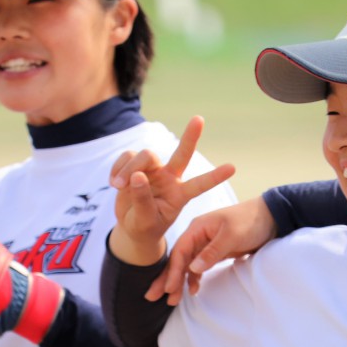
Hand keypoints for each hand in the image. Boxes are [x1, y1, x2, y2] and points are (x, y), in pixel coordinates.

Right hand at [108, 115, 234, 265]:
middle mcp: (170, 177)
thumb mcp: (145, 221)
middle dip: (191, 136)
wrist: (130, 226)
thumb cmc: (144, 226)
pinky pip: (126, 156)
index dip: (214, 177)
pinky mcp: (136, 165)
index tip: (232, 168)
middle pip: (182, 153)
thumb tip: (137, 175)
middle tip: (199, 119)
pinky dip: (118, 167)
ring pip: (145, 155)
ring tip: (118, 185)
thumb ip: (143, 201)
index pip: (200, 185)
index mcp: (180, 194)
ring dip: (129, 168)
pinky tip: (114, 182)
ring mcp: (153, 170)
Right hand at [148, 196, 276, 304]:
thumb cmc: (251, 221)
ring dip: (178, 282)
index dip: (173, 271)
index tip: (168, 288)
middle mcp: (198, 236)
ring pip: (186, 265)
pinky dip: (194, 279)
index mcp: (198, 227)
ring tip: (171, 300)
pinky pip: (199, 267)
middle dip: (166, 278)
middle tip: (152, 297)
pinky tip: (192, 290)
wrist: (270, 217)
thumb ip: (213, 251)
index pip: (180, 251)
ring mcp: (205, 244)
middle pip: (178, 259)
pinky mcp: (214, 252)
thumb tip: (193, 269)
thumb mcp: (232, 235)